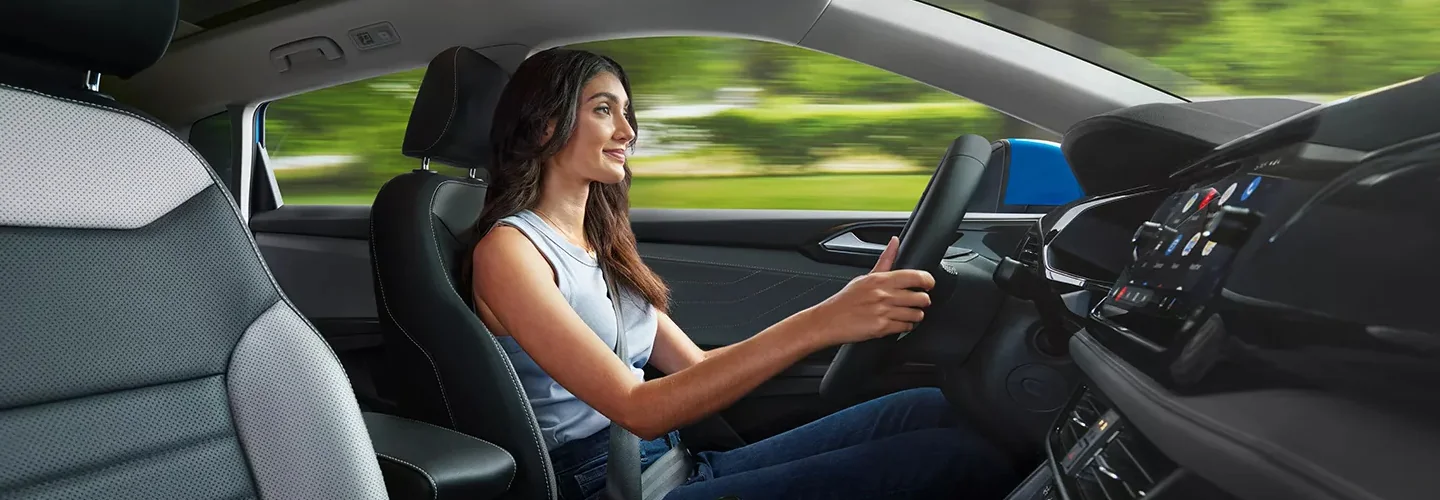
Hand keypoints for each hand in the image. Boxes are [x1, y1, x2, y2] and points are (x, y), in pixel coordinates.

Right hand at [801, 236, 935, 345]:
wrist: (829, 321)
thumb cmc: (846, 300)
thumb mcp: (865, 277)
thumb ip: (885, 260)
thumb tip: (895, 241)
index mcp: (881, 280)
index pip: (915, 276)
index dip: (928, 281)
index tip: (929, 284)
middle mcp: (884, 295)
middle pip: (921, 298)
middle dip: (923, 301)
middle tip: (918, 301)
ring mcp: (884, 312)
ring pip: (916, 314)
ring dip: (916, 315)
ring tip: (909, 314)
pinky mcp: (882, 328)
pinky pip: (906, 327)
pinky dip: (906, 327)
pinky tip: (900, 323)